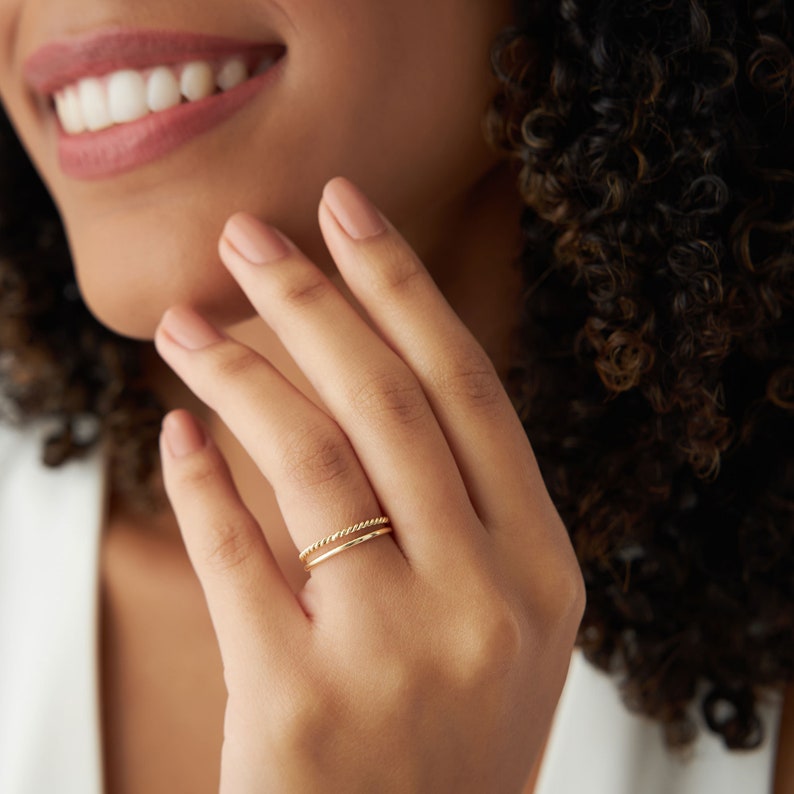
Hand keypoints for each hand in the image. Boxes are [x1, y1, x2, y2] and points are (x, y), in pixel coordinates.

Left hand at [154, 177, 584, 792]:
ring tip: (185, 322)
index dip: (403, 286)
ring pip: (309, 458)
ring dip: (238, 372)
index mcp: (544, 567)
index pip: (468, 388)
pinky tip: (176, 433)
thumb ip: (462, 509)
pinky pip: (234, 555)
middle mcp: (484, 599)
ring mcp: (395, 653)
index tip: (347, 210)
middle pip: (387, 402)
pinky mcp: (298, 706)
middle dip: (312, 298)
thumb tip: (365, 378)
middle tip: (245, 237)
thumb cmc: (453, 736)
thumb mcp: (497, 620)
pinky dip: (199, 482)